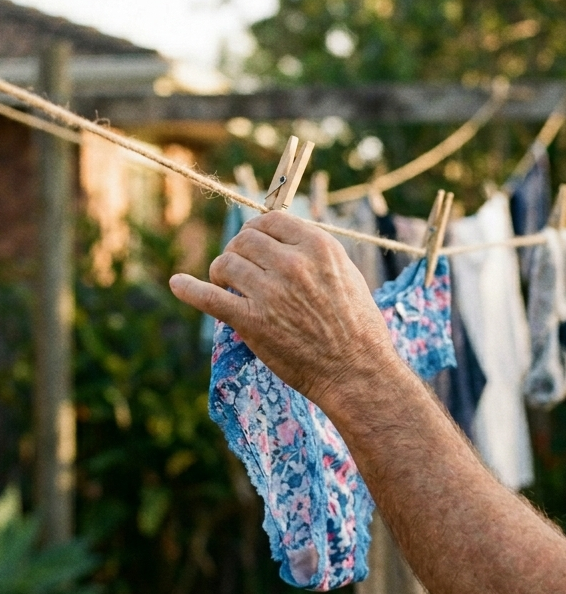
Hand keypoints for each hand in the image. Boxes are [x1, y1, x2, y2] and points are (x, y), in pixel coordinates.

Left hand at [169, 211, 398, 411]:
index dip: (257, 230)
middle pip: (245, 239)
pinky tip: (177, 284)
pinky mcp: (252, 321)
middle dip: (237, 250)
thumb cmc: (359, 328)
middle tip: (238, 268)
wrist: (358, 372)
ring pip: (225, 263)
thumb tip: (285, 240)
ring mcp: (270, 292)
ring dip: (220, 272)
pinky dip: (188, 289)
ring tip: (225, 284)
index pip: (271, 220)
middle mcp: (293, 263)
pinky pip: (208, 297)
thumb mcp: (347, 276)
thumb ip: (315, 255)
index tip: (252, 243)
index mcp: (319, 247)